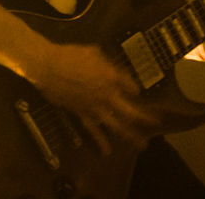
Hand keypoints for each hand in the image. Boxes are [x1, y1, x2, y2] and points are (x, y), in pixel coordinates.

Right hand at [26, 42, 156, 155]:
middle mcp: (107, 94)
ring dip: (131, 136)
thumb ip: (106, 61)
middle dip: (145, 117)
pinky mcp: (82, 114)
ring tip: (143, 145)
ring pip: (117, 125)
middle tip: (157, 122)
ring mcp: (95, 107)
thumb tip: (111, 67)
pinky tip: (107, 152)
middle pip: (130, 110)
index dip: (134, 88)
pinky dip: (101, 142)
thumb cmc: (71, 55)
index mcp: (112, 76)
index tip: (136, 90)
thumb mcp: (93, 51)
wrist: (48, 67)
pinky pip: (93, 131)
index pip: (130, 86)